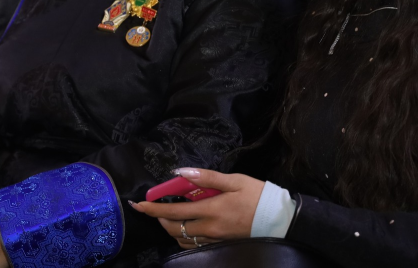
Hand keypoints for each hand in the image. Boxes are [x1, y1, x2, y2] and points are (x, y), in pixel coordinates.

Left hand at [130, 168, 263, 247]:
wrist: (278, 219)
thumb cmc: (257, 195)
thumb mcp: (234, 180)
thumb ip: (207, 177)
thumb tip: (181, 173)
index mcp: (211, 210)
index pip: (174, 212)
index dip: (153, 209)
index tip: (139, 205)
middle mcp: (210, 228)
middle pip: (174, 229)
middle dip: (159, 219)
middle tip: (154, 207)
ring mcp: (215, 239)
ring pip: (183, 239)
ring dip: (171, 228)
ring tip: (169, 215)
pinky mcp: (220, 244)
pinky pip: (194, 244)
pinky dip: (184, 236)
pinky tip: (186, 226)